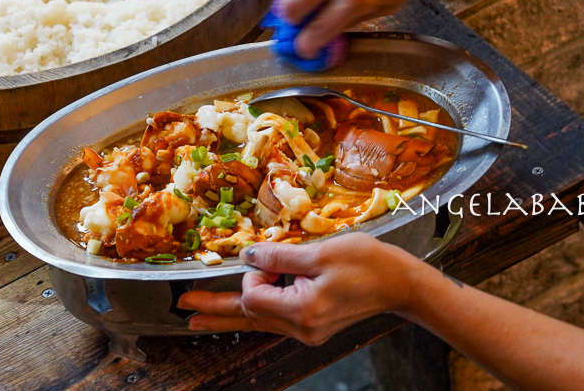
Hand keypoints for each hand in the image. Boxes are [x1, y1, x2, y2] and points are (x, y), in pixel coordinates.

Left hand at [177, 233, 418, 345]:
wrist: (401, 284)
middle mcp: (301, 327)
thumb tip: (247, 257)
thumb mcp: (320, 253)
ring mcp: (306, 330)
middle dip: (214, 309)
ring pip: (257, 321)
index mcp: (302, 311)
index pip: (252, 297)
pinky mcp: (312, 324)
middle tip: (183, 308)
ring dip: (228, 314)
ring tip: (198, 316)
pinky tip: (238, 314)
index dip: (251, 275)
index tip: (269, 258)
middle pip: (247, 317)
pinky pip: (273, 320)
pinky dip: (254, 313)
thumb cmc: (367, 263)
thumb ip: (279, 257)